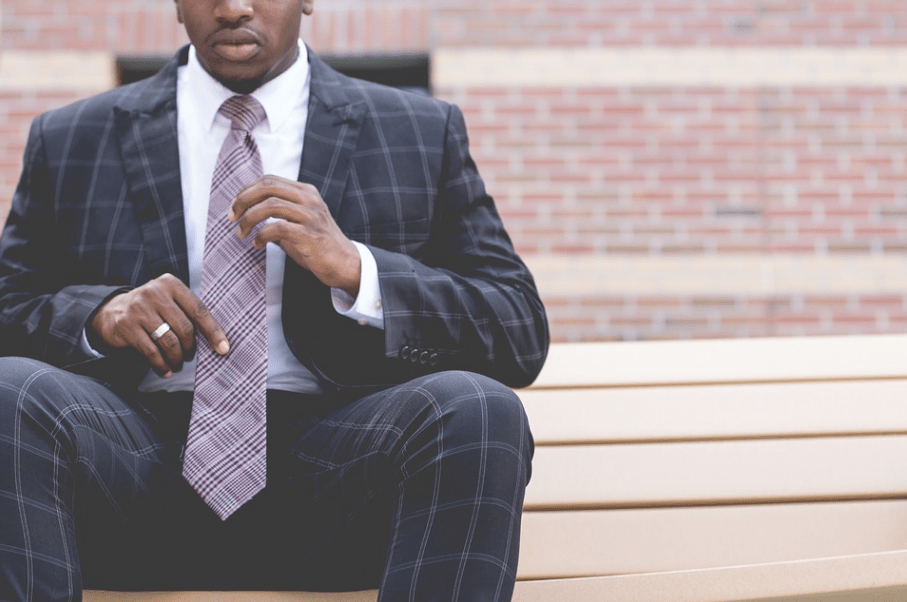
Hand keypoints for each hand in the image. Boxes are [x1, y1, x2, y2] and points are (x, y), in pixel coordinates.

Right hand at [89, 274, 228, 377]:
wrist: (111, 311)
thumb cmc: (152, 309)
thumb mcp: (170, 301)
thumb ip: (189, 313)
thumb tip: (218, 341)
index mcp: (171, 284)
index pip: (199, 310)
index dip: (213, 332)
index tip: (224, 349)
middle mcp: (154, 293)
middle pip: (184, 328)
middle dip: (190, 348)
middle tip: (189, 357)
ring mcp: (139, 309)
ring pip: (169, 342)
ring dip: (177, 358)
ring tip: (178, 364)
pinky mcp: (126, 326)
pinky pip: (151, 352)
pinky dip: (161, 365)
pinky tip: (165, 371)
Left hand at [229, 176, 360, 296]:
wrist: (345, 264)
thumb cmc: (318, 246)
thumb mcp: (299, 222)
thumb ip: (279, 214)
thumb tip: (247, 212)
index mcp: (306, 192)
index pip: (270, 180)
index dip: (247, 190)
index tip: (235, 206)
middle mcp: (309, 199)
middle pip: (268, 187)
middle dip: (243, 200)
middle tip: (232, 217)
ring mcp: (311, 215)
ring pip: (270, 205)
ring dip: (249, 219)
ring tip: (241, 233)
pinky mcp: (310, 234)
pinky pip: (277, 227)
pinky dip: (261, 235)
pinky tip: (257, 244)